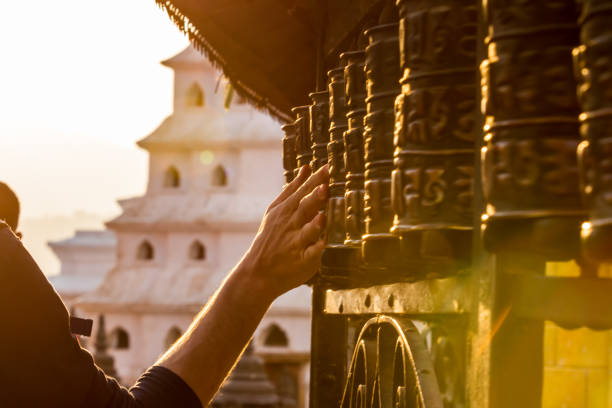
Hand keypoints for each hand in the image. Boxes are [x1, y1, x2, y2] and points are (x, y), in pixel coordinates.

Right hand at [240, 164, 328, 300]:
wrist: (258, 272)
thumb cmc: (270, 236)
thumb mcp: (276, 209)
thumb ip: (294, 188)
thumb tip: (307, 166)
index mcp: (286, 210)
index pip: (303, 192)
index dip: (315, 181)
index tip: (327, 168)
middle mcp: (291, 225)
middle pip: (305, 209)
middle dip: (314, 199)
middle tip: (325, 188)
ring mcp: (295, 243)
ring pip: (307, 232)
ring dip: (314, 224)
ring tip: (322, 217)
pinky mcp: (302, 260)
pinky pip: (310, 254)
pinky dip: (316, 249)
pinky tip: (323, 243)